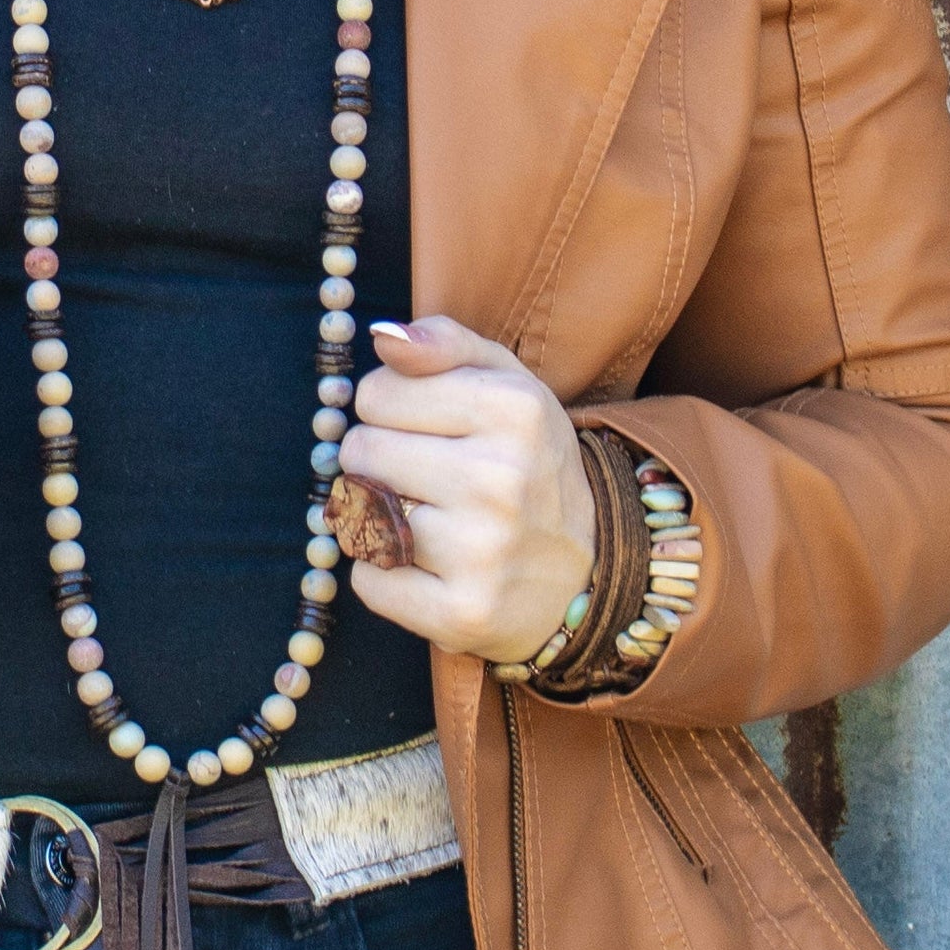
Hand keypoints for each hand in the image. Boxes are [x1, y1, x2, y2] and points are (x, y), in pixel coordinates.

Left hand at [336, 317, 594, 668]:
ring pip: (359, 515)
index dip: (390, 409)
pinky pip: (368, 582)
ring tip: (424, 519)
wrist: (591, 573)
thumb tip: (384, 336)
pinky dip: (382, 575)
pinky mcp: (462, 614)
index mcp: (515, 409)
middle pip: (360, 451)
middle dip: (378, 462)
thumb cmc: (529, 465)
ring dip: (376, 518)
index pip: (376, 392)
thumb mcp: (509, 385)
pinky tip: (423, 567)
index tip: (426, 430)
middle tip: (423, 479)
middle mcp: (501, 478)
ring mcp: (482, 551)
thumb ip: (445, 343)